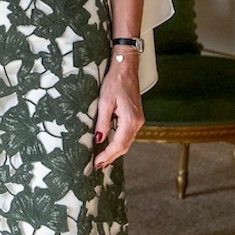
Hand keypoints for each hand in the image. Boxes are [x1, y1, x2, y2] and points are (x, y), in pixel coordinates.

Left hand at [93, 53, 143, 168]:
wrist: (126, 68)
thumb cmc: (115, 81)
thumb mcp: (104, 101)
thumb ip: (103, 122)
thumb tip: (99, 140)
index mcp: (131, 120)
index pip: (119, 144)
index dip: (107, 155)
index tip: (97, 163)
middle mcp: (137, 122)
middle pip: (124, 146)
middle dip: (111, 157)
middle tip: (98, 165)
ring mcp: (138, 120)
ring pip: (126, 141)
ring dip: (115, 151)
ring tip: (102, 159)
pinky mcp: (135, 117)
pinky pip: (127, 134)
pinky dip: (118, 142)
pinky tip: (109, 145)